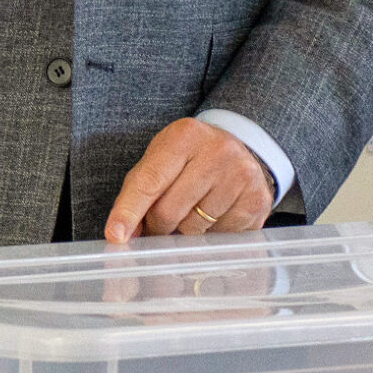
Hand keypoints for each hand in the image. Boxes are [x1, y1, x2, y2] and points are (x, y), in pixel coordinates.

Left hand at [104, 118, 276, 241]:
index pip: (148, 181)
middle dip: (157, 226)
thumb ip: (139, 192)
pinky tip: (214, 216)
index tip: (115, 235)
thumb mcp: (162, 158)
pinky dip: (210, 234)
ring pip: (195, 228)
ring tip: (190, 213)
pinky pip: (221, 236)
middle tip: (158, 224)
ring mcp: (241, 176)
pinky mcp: (258, 201)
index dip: (129, 212)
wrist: (242, 149)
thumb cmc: (192, 157)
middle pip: (169, 211)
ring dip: (184, 231)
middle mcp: (217, 152)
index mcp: (184, 136)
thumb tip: (123, 233)